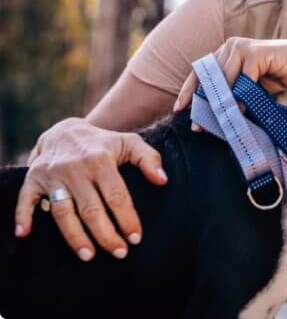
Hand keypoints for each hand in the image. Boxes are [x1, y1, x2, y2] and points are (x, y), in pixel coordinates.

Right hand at [15, 117, 167, 260]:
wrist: (66, 131)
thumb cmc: (104, 143)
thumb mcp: (130, 142)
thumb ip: (149, 159)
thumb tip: (163, 181)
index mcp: (101, 160)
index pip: (116, 195)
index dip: (127, 218)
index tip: (136, 238)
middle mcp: (76, 168)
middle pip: (91, 209)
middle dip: (106, 234)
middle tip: (119, 253)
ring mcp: (53, 175)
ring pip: (63, 211)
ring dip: (75, 236)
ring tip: (89, 256)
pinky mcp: (33, 179)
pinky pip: (25, 200)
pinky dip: (23, 217)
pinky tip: (25, 235)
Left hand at [174, 37, 286, 126]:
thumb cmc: (274, 78)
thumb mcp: (246, 87)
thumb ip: (228, 93)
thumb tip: (206, 115)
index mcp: (225, 51)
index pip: (200, 71)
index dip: (189, 90)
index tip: (179, 109)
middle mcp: (230, 45)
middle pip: (209, 76)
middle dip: (203, 102)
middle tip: (197, 125)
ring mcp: (242, 47)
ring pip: (224, 78)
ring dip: (221, 103)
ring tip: (217, 122)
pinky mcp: (256, 52)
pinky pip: (243, 79)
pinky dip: (240, 97)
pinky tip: (239, 112)